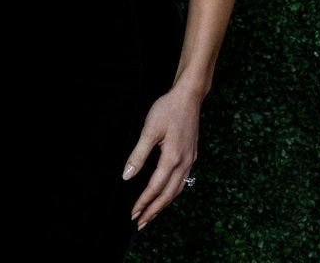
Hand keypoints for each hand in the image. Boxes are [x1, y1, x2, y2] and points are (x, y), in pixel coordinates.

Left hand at [122, 85, 201, 229]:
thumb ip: (138, 154)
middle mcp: (184, 163)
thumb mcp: (149, 129)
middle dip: (154, 210)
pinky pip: (182, 180)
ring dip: (164, 204)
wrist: (189, 97)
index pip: (156, 187)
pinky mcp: (192, 156)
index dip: (144, 202)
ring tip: (152, 213)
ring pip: (177, 190)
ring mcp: (190, 160)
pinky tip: (166, 193)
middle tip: (141, 223)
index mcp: (173, 158)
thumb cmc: (168, 109)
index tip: (133, 213)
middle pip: (168, 194)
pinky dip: (172, 192)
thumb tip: (127, 175)